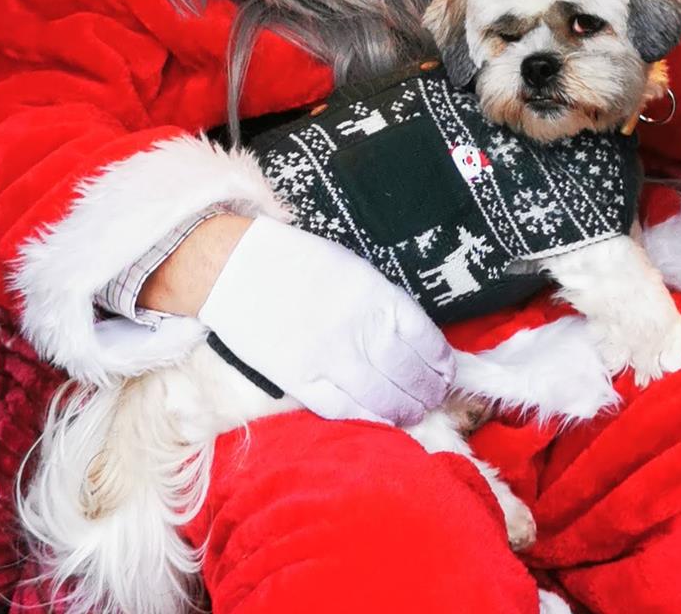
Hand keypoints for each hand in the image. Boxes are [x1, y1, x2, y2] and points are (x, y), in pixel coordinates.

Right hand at [196, 216, 453, 425]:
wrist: (235, 268)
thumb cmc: (296, 263)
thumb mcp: (354, 270)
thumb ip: (383, 306)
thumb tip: (411, 341)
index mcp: (377, 297)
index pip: (426, 342)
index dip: (441, 365)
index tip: (444, 373)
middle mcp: (359, 330)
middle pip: (409, 376)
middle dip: (427, 393)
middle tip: (431, 400)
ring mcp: (330, 358)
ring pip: (382, 400)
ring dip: (403, 412)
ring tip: (410, 414)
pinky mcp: (300, 380)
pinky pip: (343, 409)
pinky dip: (365, 418)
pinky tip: (376, 418)